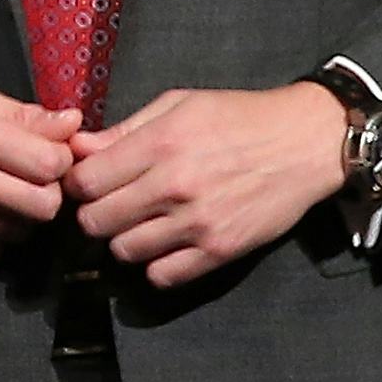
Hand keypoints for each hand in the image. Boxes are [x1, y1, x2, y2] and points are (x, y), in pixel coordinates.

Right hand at [0, 68, 81, 262]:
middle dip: (49, 193)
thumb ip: (20, 114)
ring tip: (4, 193)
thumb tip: (73, 125)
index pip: (50, 163)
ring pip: (18, 233)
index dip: (61, 159)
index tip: (50, 152)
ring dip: (21, 216)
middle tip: (34, 179)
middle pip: (43, 207)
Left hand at [67, 84, 349, 288]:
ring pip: (123, 251)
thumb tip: (75, 147)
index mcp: (159, 144)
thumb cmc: (238, 117)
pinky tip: (163, 245)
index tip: (84, 182)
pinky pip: (163, 276)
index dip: (75, 184)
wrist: (306, 143)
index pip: (84, 182)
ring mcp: (199, 223)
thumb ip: (123, 130)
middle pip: (95, 222)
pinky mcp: (222, 250)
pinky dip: (155, 265)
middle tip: (107, 205)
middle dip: (92, 214)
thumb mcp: (177, 105)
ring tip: (136, 224)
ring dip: (121, 240)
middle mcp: (174, 187)